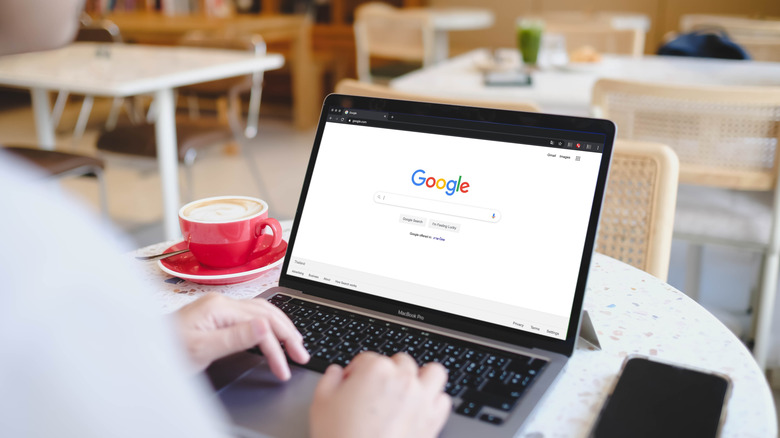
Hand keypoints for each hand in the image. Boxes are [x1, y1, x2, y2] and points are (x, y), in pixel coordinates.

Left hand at [175, 293, 308, 377]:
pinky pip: (252, 316)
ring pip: (262, 312)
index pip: (261, 325)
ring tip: (295, 344)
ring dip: (281, 328)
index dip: (278, 347)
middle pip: (267, 313)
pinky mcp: (217, 315)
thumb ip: (235, 337)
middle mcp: (222, 302)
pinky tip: (273, 333)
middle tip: (302, 354)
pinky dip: (268, 326)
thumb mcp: (201, 350)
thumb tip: (265, 326)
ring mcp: (220, 307)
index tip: (286, 367)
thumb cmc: (165, 351)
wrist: (142, 348)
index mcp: (220, 307)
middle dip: (288, 334)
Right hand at [310, 352, 450, 437]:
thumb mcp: (320, 403)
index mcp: (375, 370)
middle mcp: (402, 379)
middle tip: (376, 390)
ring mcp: (421, 398)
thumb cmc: (340, 437)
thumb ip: (330, 379)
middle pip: (400, 361)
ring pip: (432, 372)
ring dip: (421, 377)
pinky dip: (433, 402)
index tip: (352, 384)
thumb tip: (337, 373)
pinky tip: (419, 410)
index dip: (356, 372)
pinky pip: (443, 400)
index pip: (366, 358)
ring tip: (408, 390)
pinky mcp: (433, 420)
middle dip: (387, 372)